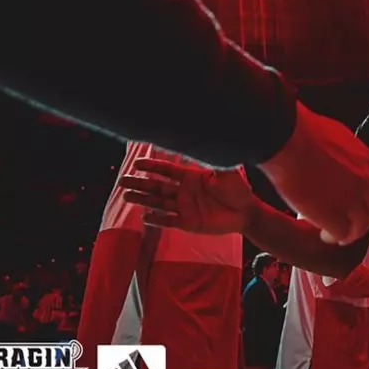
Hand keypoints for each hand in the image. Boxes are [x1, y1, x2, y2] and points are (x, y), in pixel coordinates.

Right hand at [118, 160, 253, 233]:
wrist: (246, 212)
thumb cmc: (239, 190)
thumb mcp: (228, 172)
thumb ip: (215, 161)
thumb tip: (206, 146)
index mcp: (191, 177)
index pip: (166, 170)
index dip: (152, 167)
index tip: (136, 163)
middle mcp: (184, 191)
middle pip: (157, 186)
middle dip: (139, 183)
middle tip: (121, 181)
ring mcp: (185, 207)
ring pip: (159, 203)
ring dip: (143, 199)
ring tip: (126, 196)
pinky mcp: (189, 222)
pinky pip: (170, 221)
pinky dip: (157, 219)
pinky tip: (145, 217)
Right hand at [260, 104, 368, 243]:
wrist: (287, 139)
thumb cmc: (302, 131)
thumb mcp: (336, 136)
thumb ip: (345, 154)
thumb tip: (337, 161)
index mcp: (366, 161)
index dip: (363, 199)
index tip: (352, 204)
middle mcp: (365, 182)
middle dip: (362, 220)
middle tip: (346, 224)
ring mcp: (352, 200)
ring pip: (360, 227)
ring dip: (348, 233)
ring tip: (333, 234)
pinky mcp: (336, 216)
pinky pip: (342, 235)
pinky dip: (334, 237)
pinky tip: (324, 235)